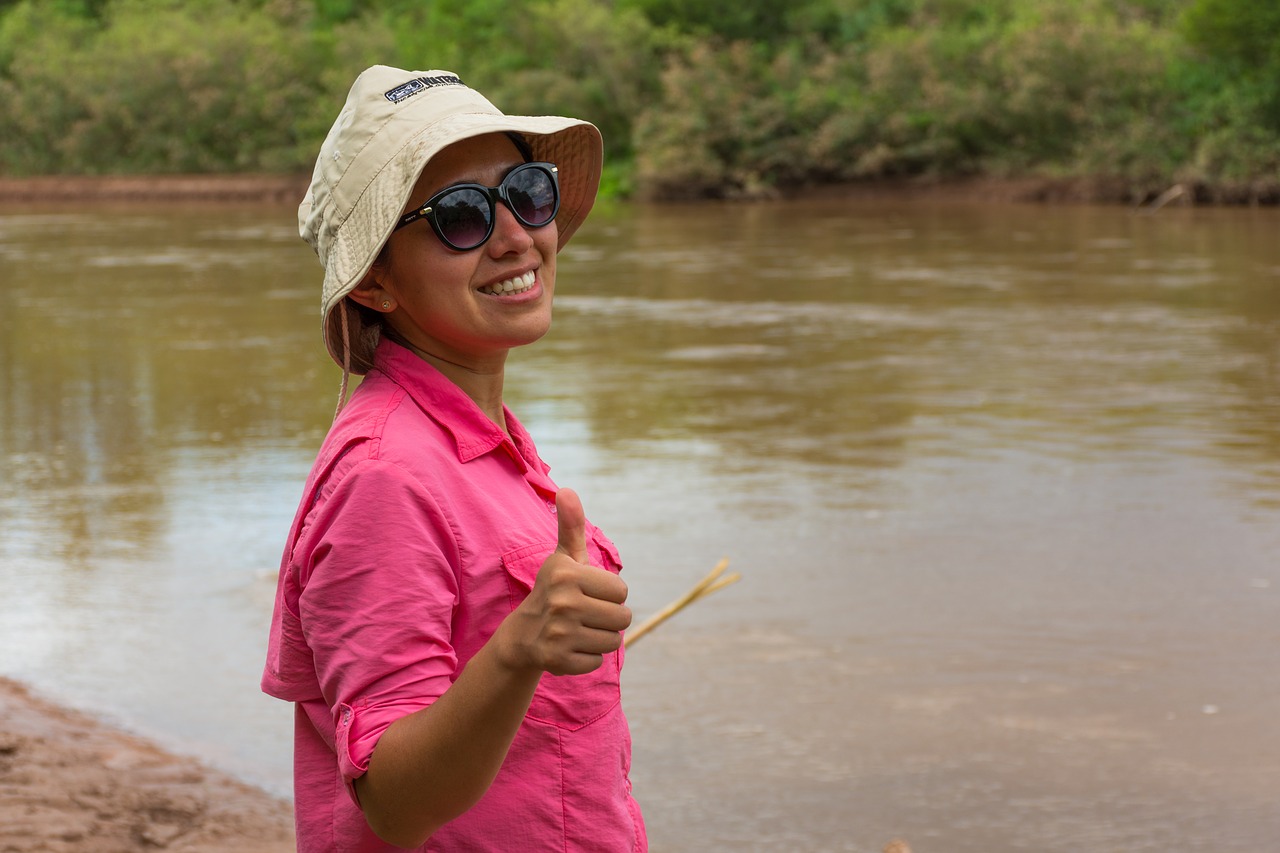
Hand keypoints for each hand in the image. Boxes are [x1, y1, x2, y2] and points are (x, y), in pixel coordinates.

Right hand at [499, 488, 631, 675]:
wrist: (522, 635)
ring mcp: (558, 633)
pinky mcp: (557, 660)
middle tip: (585, 614)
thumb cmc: (554, 590)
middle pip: (622, 617)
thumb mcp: (563, 558)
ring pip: (613, 641)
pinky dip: (587, 658)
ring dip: (600, 638)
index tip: (587, 593)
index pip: (621, 590)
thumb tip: (566, 490)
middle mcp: (562, 602)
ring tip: (579, 630)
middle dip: (609, 618)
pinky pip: (597, 662)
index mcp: (567, 573)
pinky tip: (569, 647)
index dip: (609, 594)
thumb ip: (571, 525)